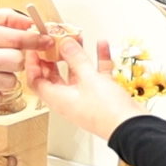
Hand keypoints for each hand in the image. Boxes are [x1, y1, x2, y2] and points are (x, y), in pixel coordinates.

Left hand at [26, 38, 145, 143]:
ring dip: (77, 56)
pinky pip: (95, 74)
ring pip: (76, 73)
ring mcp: (85, 97)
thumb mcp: (89, 79)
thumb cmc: (107, 113)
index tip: (35, 47)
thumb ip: (76, 58)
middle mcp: (69, 99)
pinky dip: (97, 60)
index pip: (36, 80)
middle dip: (54, 56)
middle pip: (54, 75)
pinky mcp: (101, 95)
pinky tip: (101, 46)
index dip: (33, 63)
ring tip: (78, 39)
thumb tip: (64, 44)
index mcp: (58, 99)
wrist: (132, 127)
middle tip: (55, 40)